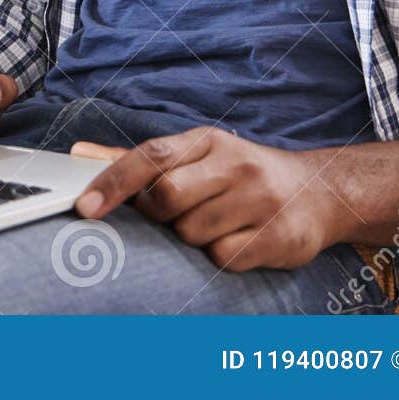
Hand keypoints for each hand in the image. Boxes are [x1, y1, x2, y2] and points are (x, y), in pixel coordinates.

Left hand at [70, 129, 342, 271]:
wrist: (319, 191)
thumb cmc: (241, 174)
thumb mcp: (196, 155)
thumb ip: (137, 160)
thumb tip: (78, 154)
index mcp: (208, 140)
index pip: (151, 154)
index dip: (113, 181)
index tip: (85, 208)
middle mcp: (236, 163)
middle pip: (168, 197)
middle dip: (159, 215)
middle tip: (173, 216)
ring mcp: (260, 199)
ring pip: (193, 233)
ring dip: (191, 238)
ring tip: (215, 225)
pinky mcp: (279, 235)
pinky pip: (224, 258)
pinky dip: (220, 257)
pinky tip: (237, 241)